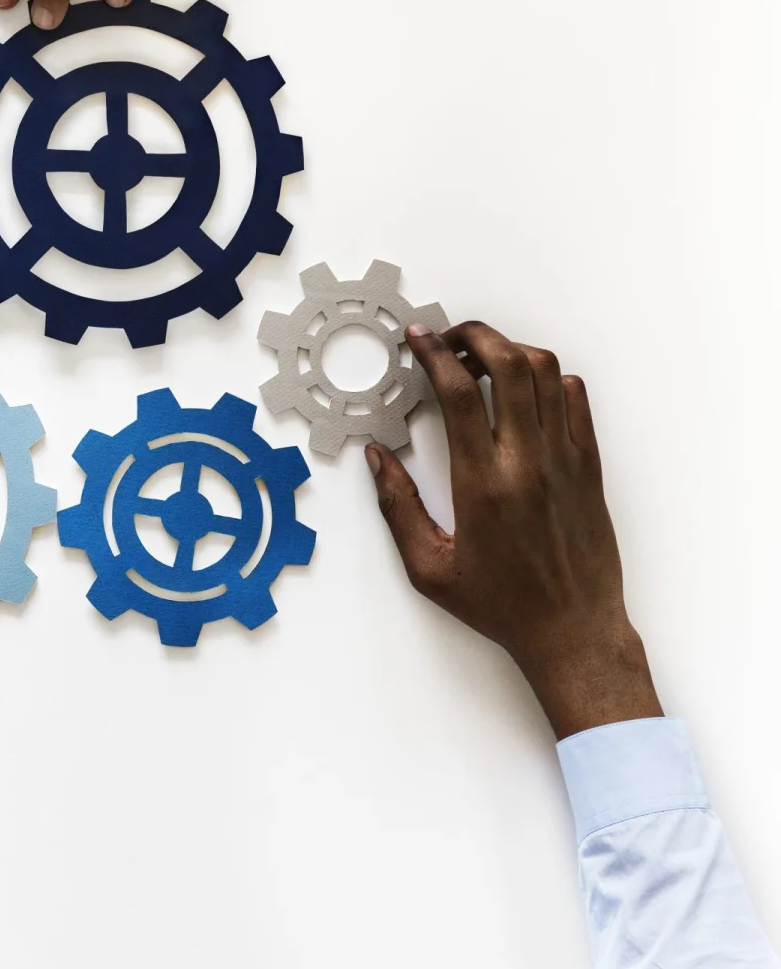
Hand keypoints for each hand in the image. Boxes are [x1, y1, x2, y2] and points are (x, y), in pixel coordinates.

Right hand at [367, 321, 660, 739]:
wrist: (573, 631)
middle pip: (509, 365)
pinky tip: (526, 391)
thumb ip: (397, 507)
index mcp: (483, 485)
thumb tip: (377, 459)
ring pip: (548, 374)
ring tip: (484, 360)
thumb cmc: (501, 605)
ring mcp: (566, 461)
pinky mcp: (590, 467)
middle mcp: (528, 463)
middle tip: (450, 339)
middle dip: (475, 337)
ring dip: (512, 352)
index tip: (418, 339)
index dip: (434, 355)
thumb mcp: (428, 568)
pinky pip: (577, 400)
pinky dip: (550, 379)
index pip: (460, 395)